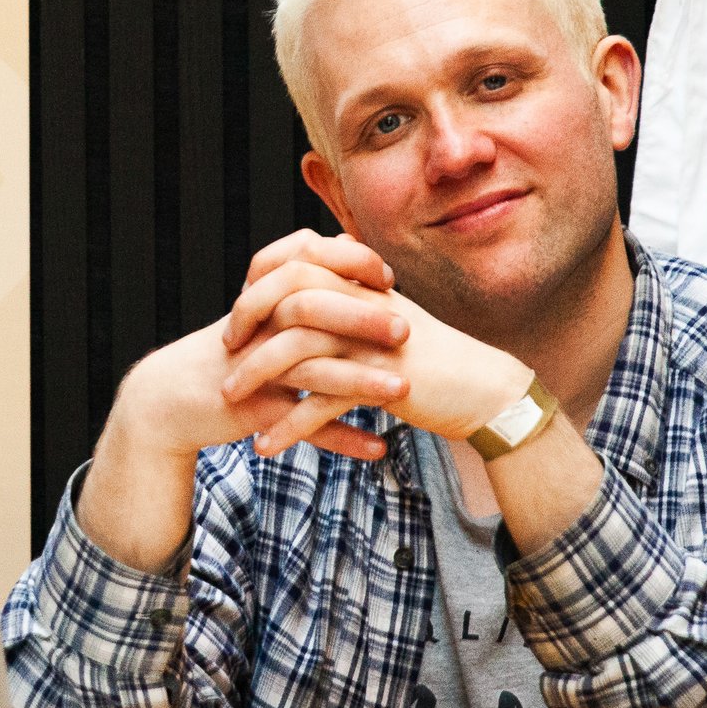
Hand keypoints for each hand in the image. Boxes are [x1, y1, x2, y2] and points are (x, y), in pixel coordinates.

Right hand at [75, 234, 399, 570]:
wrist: (170, 398)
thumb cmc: (226, 352)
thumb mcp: (261, 308)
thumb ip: (302, 276)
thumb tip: (344, 241)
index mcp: (264, 299)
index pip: (310, 265)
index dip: (350, 267)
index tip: (386, 279)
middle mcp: (259, 330)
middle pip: (315, 314)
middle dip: (363, 321)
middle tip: (407, 331)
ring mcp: (256, 370)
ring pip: (313, 372)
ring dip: (361, 383)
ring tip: (403, 392)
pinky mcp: (252, 410)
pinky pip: (302, 425)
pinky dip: (342, 439)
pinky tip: (377, 449)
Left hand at [220, 237, 531, 456]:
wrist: (482, 390)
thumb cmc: (430, 356)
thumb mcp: (388, 314)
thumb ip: (351, 291)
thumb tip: (317, 263)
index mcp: (360, 285)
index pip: (294, 266)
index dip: (257, 289)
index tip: (236, 319)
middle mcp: (363, 306)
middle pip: (287, 299)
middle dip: (248, 325)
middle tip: (225, 353)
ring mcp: (373, 343)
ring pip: (297, 350)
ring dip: (257, 376)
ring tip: (232, 401)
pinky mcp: (382, 382)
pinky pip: (322, 403)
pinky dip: (289, 426)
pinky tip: (266, 444)